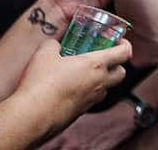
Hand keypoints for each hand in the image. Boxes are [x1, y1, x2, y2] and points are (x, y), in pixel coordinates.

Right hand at [15, 39, 130, 144]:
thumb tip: (54, 44)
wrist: (32, 116)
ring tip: (85, 75)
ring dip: (101, 81)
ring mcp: (91, 101)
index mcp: (96, 65)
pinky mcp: (80, 114)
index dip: (126, 45)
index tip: (120, 42)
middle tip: (106, 59)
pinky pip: (90, 101)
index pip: (124, 53)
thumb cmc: (41, 84)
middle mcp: (99, 83)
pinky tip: (70, 90)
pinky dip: (86, 94)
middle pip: (121, 74)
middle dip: (117, 65)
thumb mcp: (44, 53)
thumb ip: (53, 44)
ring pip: (106, 89)